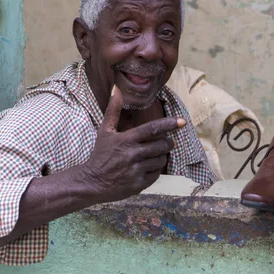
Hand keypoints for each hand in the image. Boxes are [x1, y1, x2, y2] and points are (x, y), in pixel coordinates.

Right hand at [82, 85, 185, 202]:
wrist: (92, 182)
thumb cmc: (100, 154)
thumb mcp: (104, 131)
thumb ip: (113, 110)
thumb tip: (115, 89)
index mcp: (126, 139)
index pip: (152, 129)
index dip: (169, 124)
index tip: (182, 121)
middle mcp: (132, 154)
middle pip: (161, 145)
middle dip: (168, 142)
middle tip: (167, 141)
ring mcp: (136, 170)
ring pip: (161, 160)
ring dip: (162, 156)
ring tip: (156, 154)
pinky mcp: (138, 184)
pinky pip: (156, 174)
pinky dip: (156, 169)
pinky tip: (149, 166)